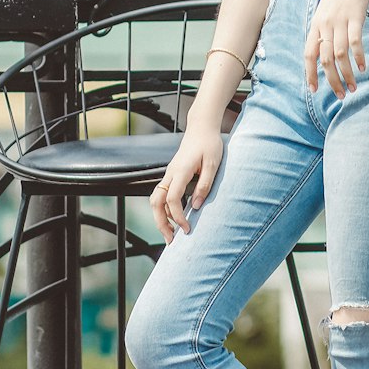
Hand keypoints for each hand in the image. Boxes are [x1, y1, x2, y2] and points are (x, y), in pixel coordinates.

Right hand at [149, 126, 223, 243]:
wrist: (202, 127)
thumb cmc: (209, 144)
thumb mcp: (213, 164)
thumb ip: (204, 185)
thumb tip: (195, 206)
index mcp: (180, 171)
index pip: (171, 198)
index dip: (177, 216)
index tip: (186, 228)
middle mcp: (170, 173)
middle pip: (155, 201)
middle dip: (160, 223)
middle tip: (170, 241)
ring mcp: (169, 174)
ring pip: (156, 199)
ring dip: (161, 218)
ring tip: (171, 234)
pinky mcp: (172, 175)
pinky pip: (163, 195)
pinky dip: (166, 209)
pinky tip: (175, 219)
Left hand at [303, 0, 368, 98]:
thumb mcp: (325, 14)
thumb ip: (322, 33)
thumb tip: (322, 57)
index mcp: (316, 26)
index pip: (309, 55)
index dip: (310, 73)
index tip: (314, 90)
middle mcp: (325, 26)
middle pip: (325, 59)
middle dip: (332, 80)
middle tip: (341, 95)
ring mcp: (340, 22)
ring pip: (340, 54)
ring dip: (347, 74)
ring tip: (353, 87)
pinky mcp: (355, 18)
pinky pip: (355, 42)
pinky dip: (358, 57)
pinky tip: (363, 68)